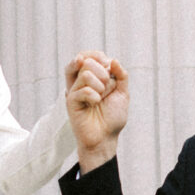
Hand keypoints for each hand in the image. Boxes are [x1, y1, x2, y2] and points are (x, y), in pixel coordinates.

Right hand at [66, 50, 128, 171]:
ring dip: (100, 85)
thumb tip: (113, 60)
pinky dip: (94, 96)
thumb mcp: (122, 93)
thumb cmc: (112, 117)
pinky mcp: (71, 102)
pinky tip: (95, 104)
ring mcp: (75, 91)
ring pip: (85, 73)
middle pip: (86, 61)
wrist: (106, 138)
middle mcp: (81, 82)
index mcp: (92, 78)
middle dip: (103, 72)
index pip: (88, 56)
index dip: (98, 56)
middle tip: (106, 88)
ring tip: (101, 98)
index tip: (108, 65)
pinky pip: (83, 90)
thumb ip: (121, 75)